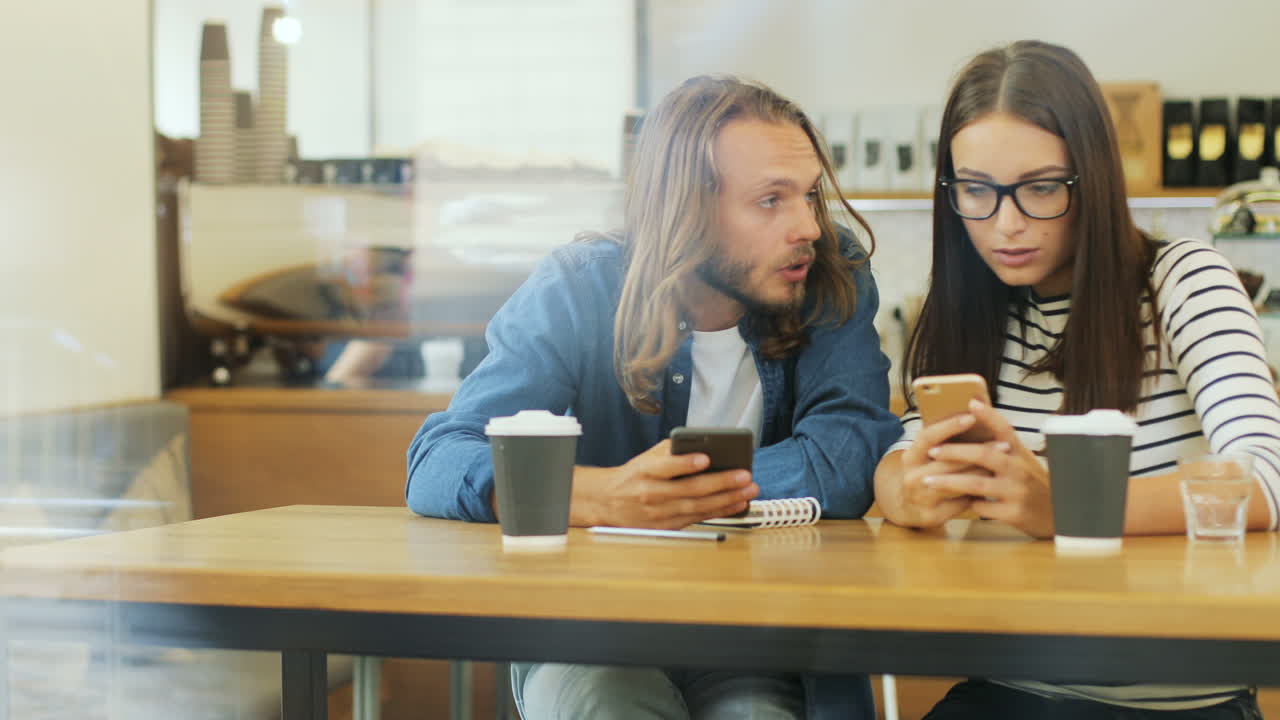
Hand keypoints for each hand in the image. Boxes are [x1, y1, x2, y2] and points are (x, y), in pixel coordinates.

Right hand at [570, 439, 758, 528]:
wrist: (609, 502)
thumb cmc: (634, 475)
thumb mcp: (646, 457)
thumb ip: (671, 451)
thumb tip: (704, 446)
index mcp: (644, 472)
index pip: (666, 467)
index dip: (686, 463)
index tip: (706, 457)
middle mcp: (652, 494)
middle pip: (690, 490)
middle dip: (721, 482)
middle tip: (745, 475)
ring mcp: (660, 514)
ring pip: (698, 507)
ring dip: (727, 499)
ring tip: (748, 490)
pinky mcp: (668, 527)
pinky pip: (699, 519)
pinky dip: (720, 512)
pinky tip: (737, 504)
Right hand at [890, 412, 993, 527]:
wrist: (905, 507)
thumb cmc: (922, 474)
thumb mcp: (924, 456)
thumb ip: (942, 442)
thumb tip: (973, 416)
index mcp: (910, 457)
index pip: (927, 437)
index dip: (948, 427)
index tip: (971, 417)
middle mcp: (911, 476)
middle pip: (948, 462)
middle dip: (979, 452)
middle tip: (1005, 445)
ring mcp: (920, 498)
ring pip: (957, 483)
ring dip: (982, 473)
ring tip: (1003, 465)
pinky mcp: (931, 516)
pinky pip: (961, 504)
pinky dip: (976, 496)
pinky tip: (991, 489)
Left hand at [923, 399, 1053, 537]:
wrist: (1059, 516)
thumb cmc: (1032, 484)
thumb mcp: (1023, 461)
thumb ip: (1001, 448)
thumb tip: (974, 425)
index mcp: (1020, 453)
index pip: (1005, 428)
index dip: (989, 415)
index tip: (971, 402)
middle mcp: (1020, 468)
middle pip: (983, 454)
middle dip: (954, 452)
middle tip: (932, 451)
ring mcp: (1018, 491)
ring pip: (977, 483)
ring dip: (949, 482)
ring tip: (928, 482)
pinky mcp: (1015, 513)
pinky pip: (983, 507)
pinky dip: (969, 504)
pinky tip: (960, 503)